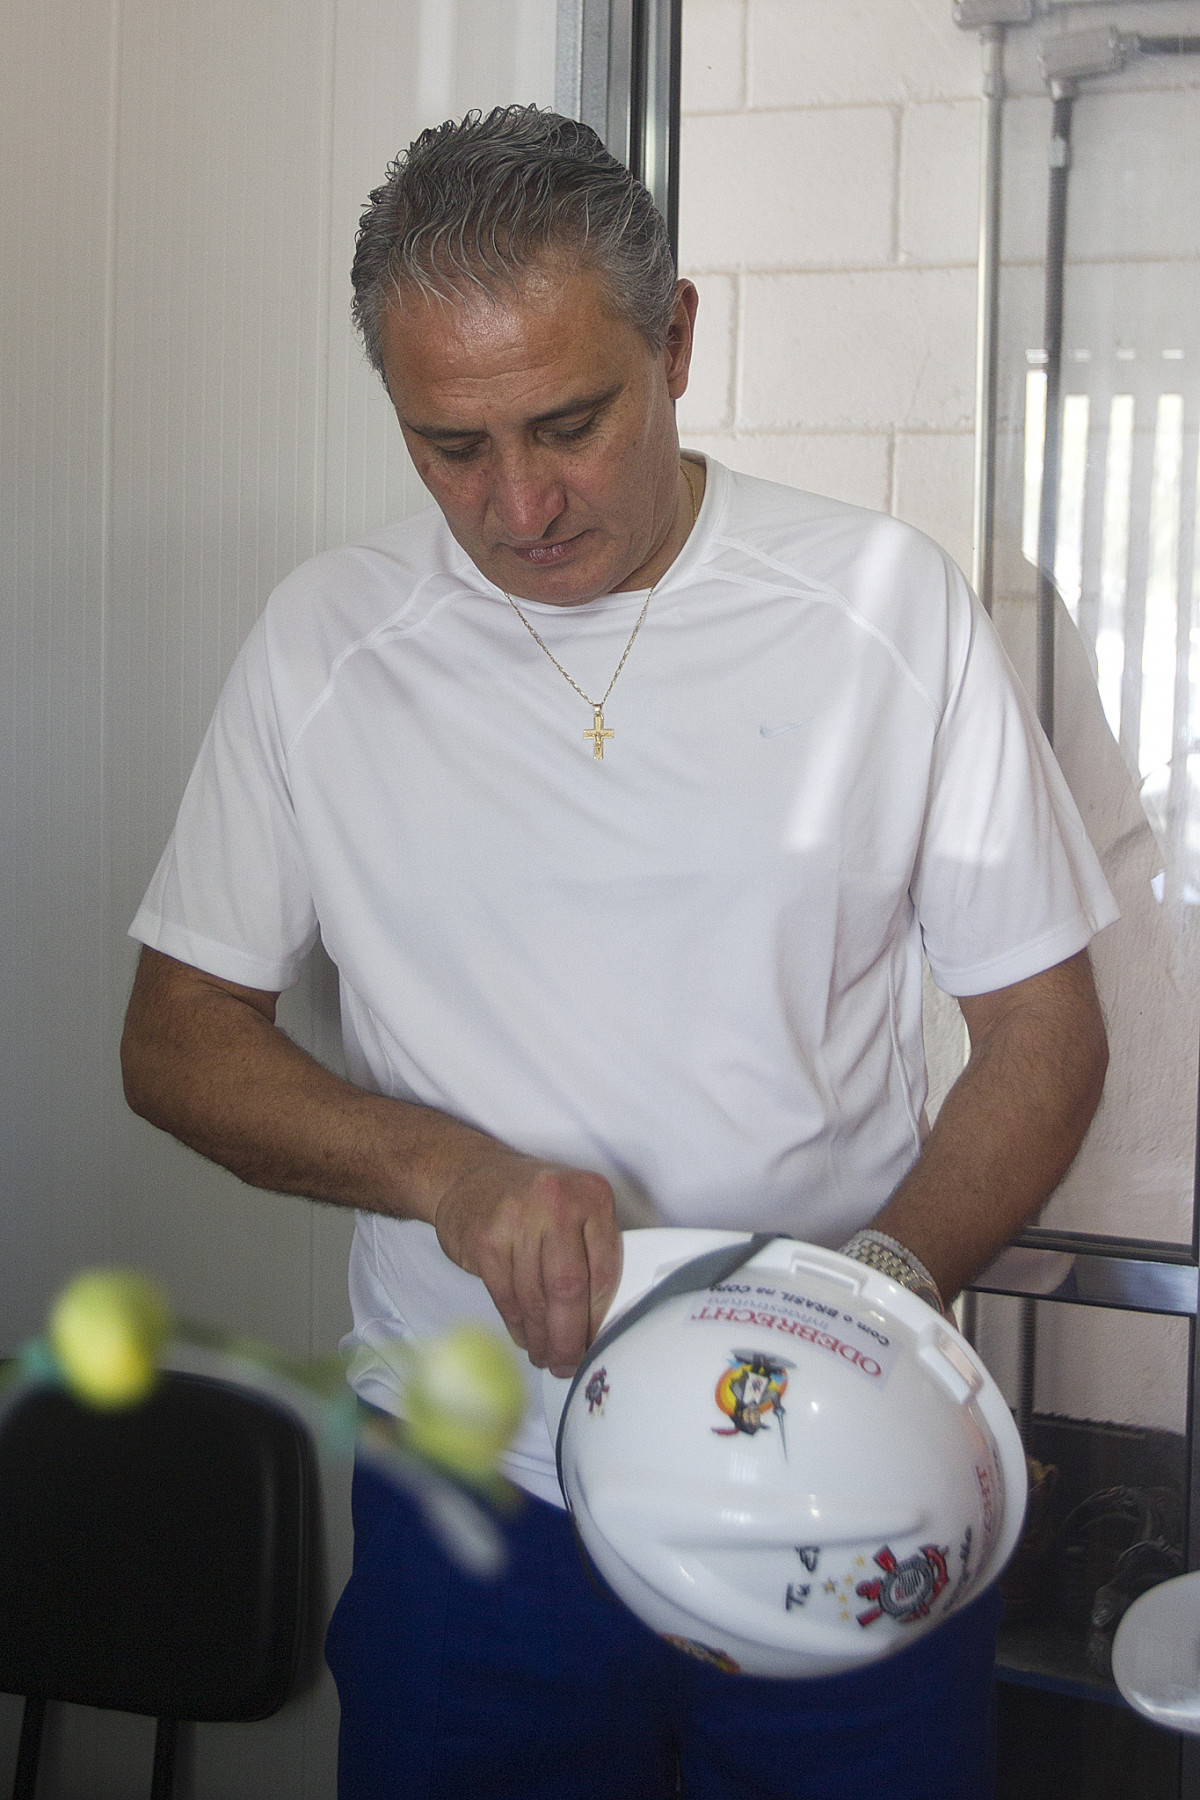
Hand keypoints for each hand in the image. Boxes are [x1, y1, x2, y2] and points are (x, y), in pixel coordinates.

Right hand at [433, 1146, 620, 1376]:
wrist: (468, 1175)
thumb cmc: (530, 1200)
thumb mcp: (572, 1208)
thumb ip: (590, 1250)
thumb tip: (599, 1319)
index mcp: (591, 1194)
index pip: (603, 1269)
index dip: (599, 1316)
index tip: (595, 1342)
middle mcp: (556, 1202)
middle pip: (569, 1288)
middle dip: (569, 1337)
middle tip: (569, 1362)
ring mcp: (517, 1219)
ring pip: (535, 1297)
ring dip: (541, 1337)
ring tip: (546, 1355)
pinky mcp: (485, 1241)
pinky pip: (506, 1297)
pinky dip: (517, 1325)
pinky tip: (524, 1337)